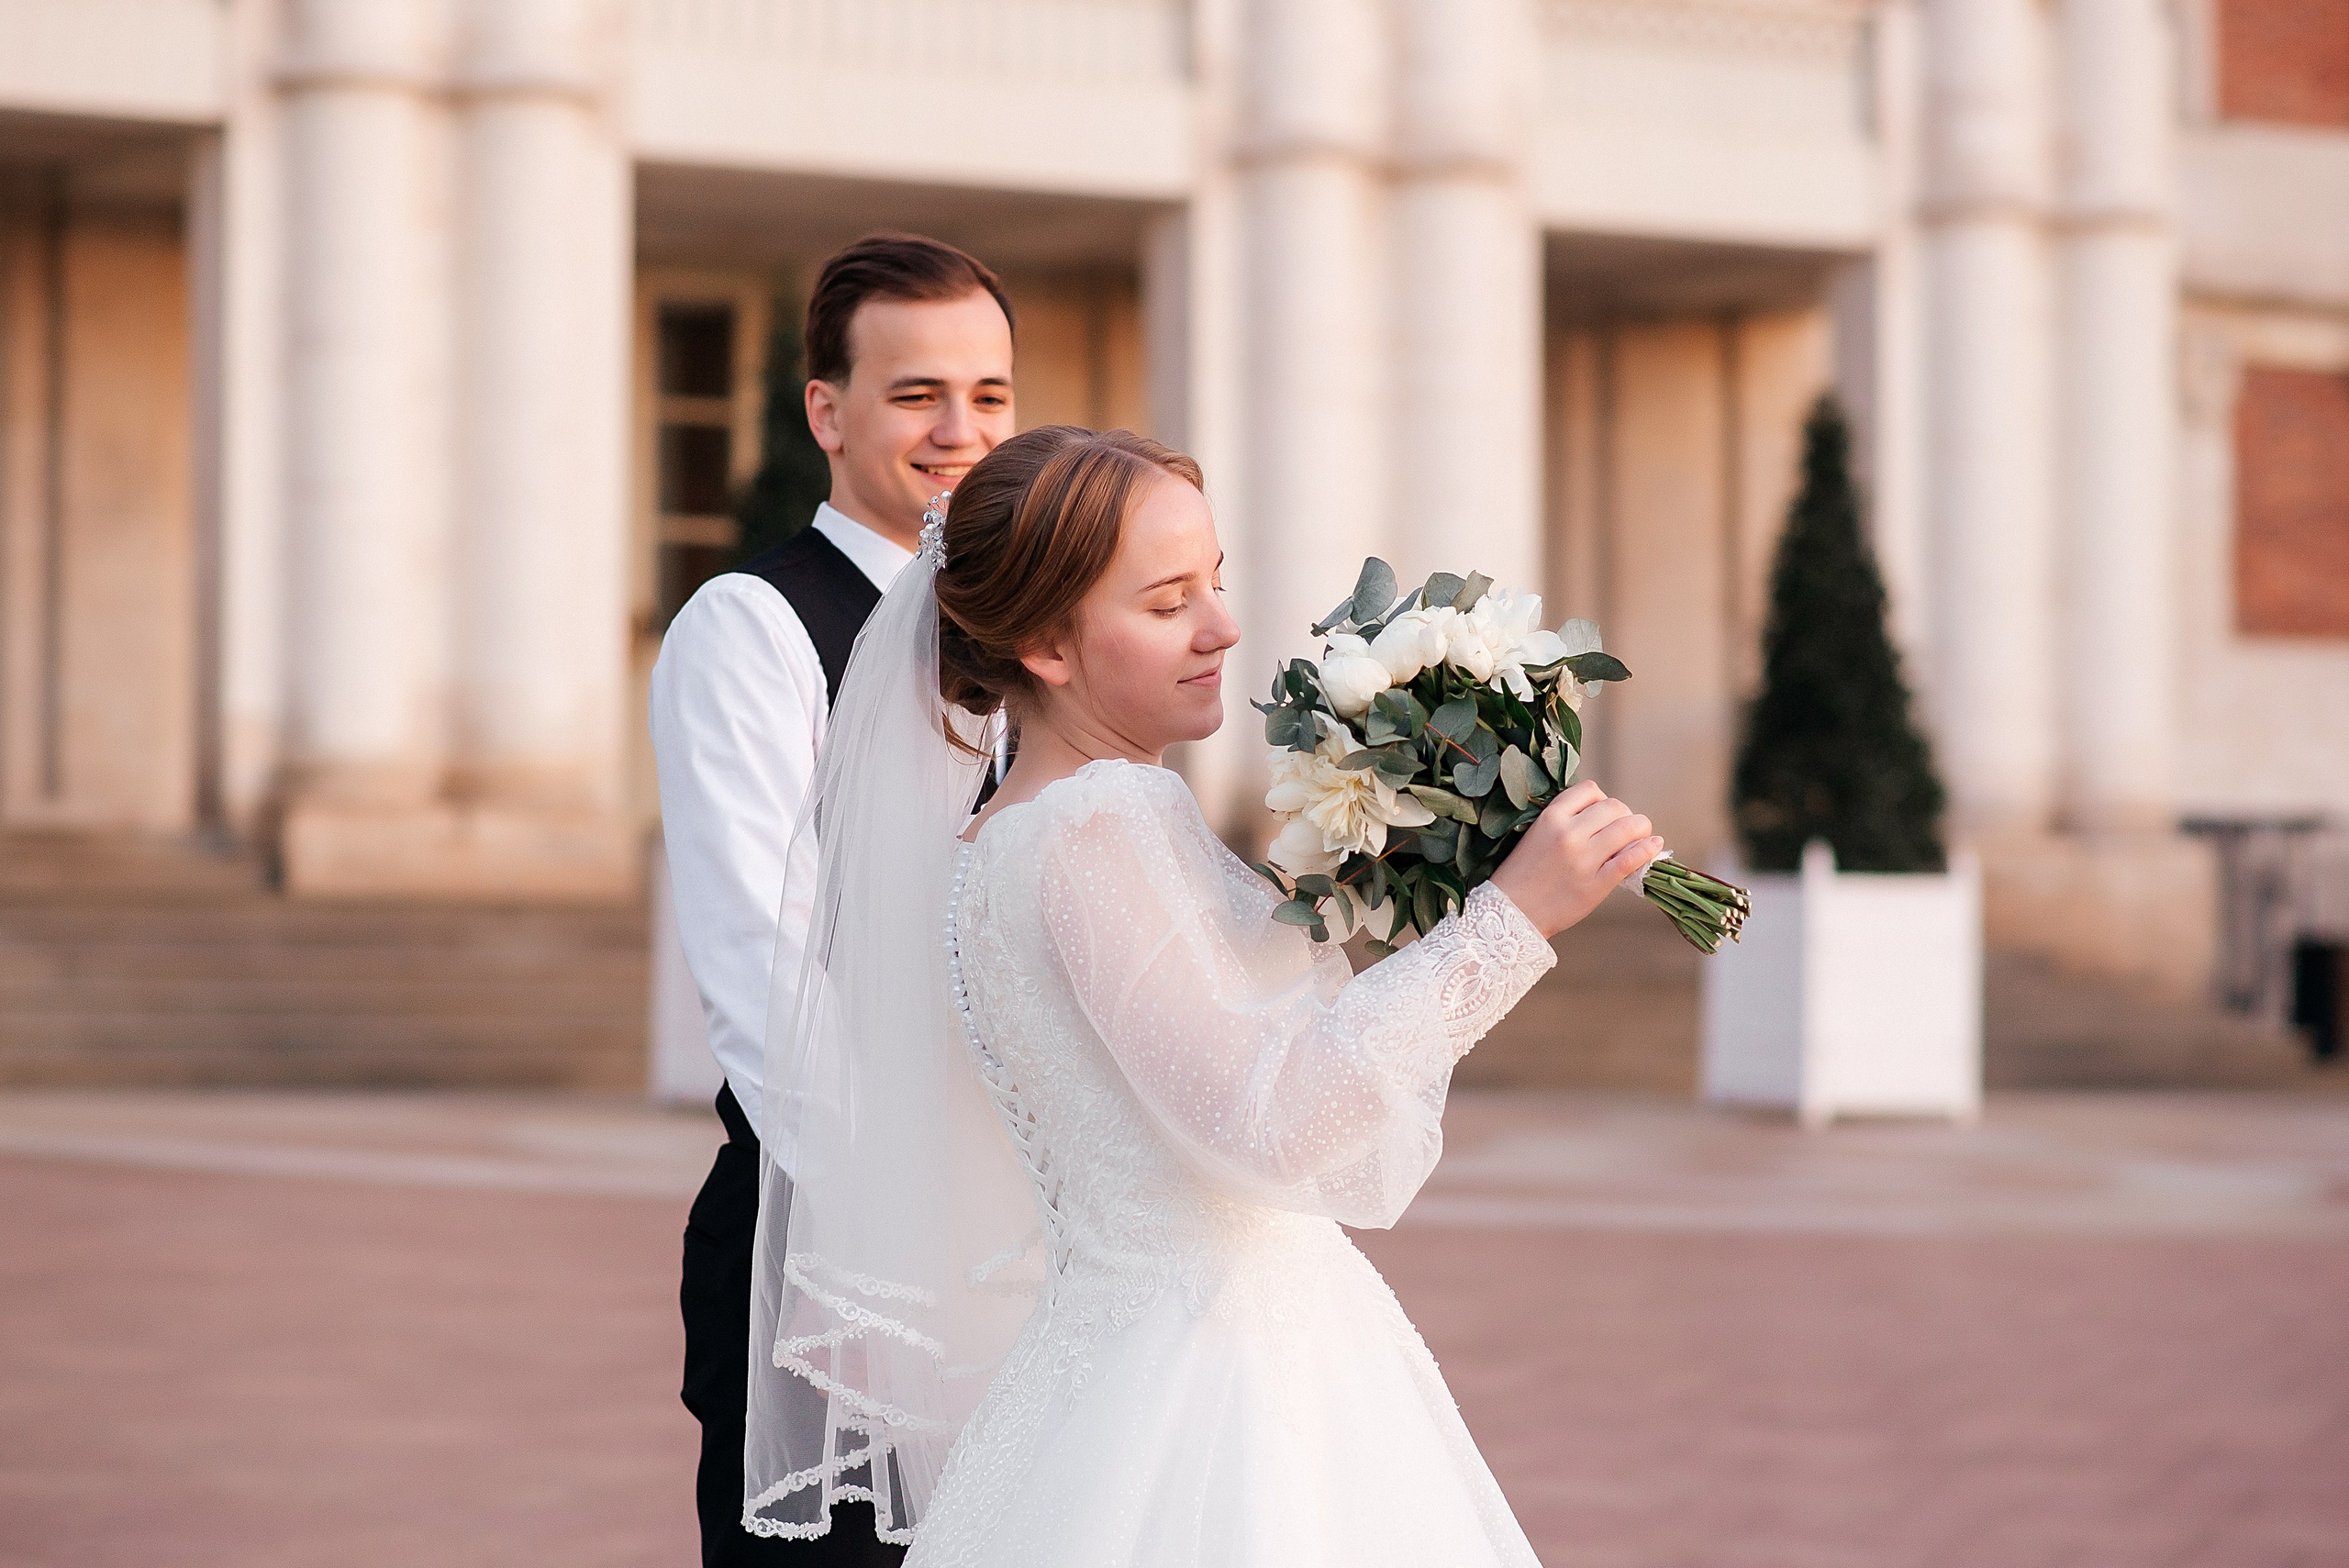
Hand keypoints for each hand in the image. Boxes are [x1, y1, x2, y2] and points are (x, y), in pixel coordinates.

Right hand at [1487, 780, 1660, 938]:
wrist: (1512, 912)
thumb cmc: (1522, 875)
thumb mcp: (1535, 835)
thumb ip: (1563, 821)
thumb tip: (1603, 814)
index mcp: (1550, 818)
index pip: (1589, 789)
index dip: (1601, 799)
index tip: (1602, 813)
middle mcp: (1568, 833)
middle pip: (1613, 806)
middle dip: (1624, 814)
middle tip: (1626, 827)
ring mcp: (1584, 859)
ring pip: (1627, 828)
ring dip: (1640, 828)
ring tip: (1641, 835)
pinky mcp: (1596, 884)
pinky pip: (1631, 859)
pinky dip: (1648, 849)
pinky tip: (1654, 845)